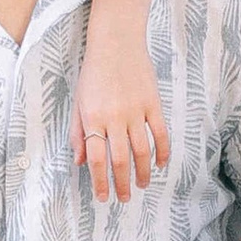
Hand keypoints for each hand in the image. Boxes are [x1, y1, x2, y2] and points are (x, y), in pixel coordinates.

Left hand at [71, 35, 170, 195]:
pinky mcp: (153, 103)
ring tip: (142, 185)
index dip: (100, 181)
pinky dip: (162, 151)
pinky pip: (160, 133)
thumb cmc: (93, 72)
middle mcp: (114, 117)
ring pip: (142, 151)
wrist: (116, 41)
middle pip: (120, 160)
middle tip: (124, 198)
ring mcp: (136, 111)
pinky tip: (160, 164)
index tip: (103, 197)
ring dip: (143, 172)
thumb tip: (80, 162)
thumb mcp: (79, 101)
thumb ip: (78, 132)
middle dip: (122, 183)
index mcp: (93, 118)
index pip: (97, 159)